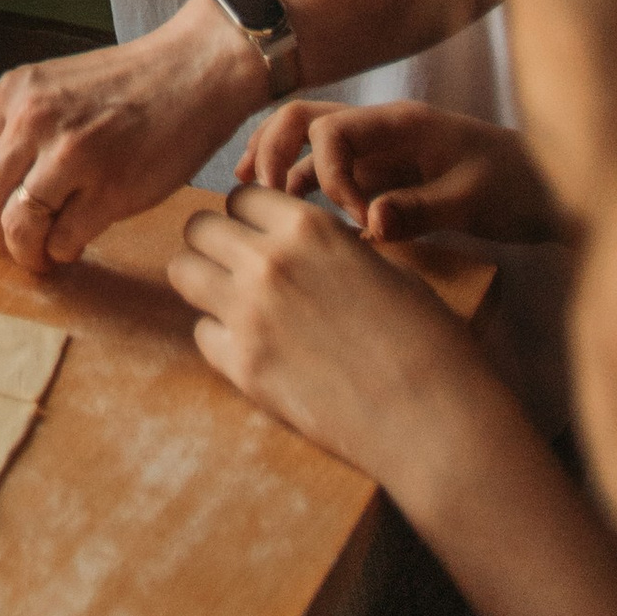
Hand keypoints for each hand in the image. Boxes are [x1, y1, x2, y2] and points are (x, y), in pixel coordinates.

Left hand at [0, 0, 259, 274]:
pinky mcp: (109, 189)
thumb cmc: (134, 85)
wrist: (196, 71)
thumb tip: (2, 189)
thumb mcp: (59, 87)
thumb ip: (27, 127)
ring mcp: (71, 155)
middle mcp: (33, 120)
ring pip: (19, 227)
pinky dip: (64, 252)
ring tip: (44, 256)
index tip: (2, 222)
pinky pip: (64, 240)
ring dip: (27, 254)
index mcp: (16, 92)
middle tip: (17, 250)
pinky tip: (77, 245)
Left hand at [167, 185, 517, 510]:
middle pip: (200, 227)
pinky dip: (220, 339)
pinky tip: (255, 351)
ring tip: (235, 304)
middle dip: (215, 243)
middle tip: (238, 268)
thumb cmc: (427, 342)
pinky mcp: (242, 368)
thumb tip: (303, 250)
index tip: (263, 237)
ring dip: (204, 282)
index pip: (242, 196)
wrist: (433, 419)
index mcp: (310, 228)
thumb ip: (331, 251)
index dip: (251, 217)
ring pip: (183, 271)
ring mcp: (249, 314)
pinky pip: (202, 334)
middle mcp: (270, 261)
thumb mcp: (385, 269)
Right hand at [235, 97, 562, 245]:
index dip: (328, 175)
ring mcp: (380, 150)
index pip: (331, 129)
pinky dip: (304, 184)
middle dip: (274, 151)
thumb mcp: (475, 203)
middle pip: (303, 119)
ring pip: (309, 142)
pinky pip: (331, 169)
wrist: (552, 191)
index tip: (359, 221)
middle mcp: (382, 129)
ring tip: (252, 197)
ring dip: (280, 164)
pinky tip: (289, 209)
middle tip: (261, 196)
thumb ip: (421, 210)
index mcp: (402, 124)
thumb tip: (369, 222)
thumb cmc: (518, 189)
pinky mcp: (385, 173)